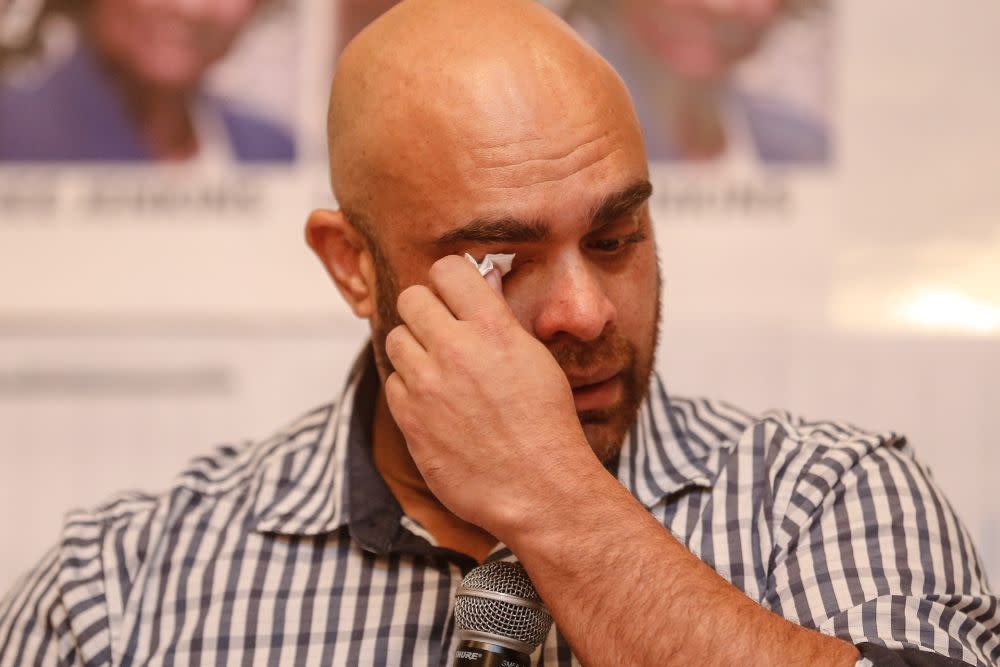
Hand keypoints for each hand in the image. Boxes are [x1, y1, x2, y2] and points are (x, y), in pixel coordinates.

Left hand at [384, 255, 596, 538]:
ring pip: (396, 337)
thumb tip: (481, 281)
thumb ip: (499, 320)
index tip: (455, 295)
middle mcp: (455, 350)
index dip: (450, 280)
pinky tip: (435, 403)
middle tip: (442, 330)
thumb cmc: (545, 425)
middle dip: (425, 309)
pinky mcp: (409, 419)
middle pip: (410, 298)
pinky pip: (393, 383)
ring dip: (414, 347)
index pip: (447, 269)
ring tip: (438, 369)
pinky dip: (409, 388)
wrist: (538, 488)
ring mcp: (427, 386)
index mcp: (492, 329)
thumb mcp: (535, 359)